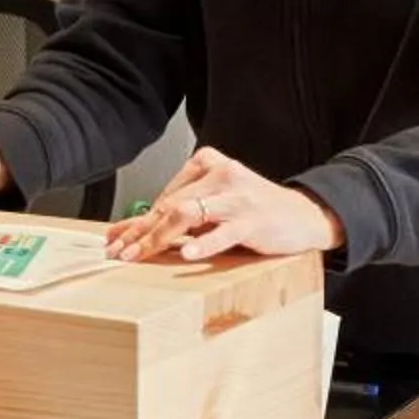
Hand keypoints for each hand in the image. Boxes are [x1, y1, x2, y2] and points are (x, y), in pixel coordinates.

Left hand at [105, 147, 343, 263]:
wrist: (304, 215)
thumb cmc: (256, 210)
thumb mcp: (216, 203)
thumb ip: (181, 212)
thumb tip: (134, 228)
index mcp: (207, 164)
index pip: (164, 196)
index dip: (135, 220)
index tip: (114, 238)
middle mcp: (220, 176)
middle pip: (170, 205)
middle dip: (140, 231)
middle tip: (119, 251)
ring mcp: (237, 197)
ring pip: (188, 214)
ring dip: (158, 237)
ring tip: (139, 254)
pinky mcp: (253, 220)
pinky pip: (224, 232)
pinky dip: (204, 244)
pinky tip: (187, 253)